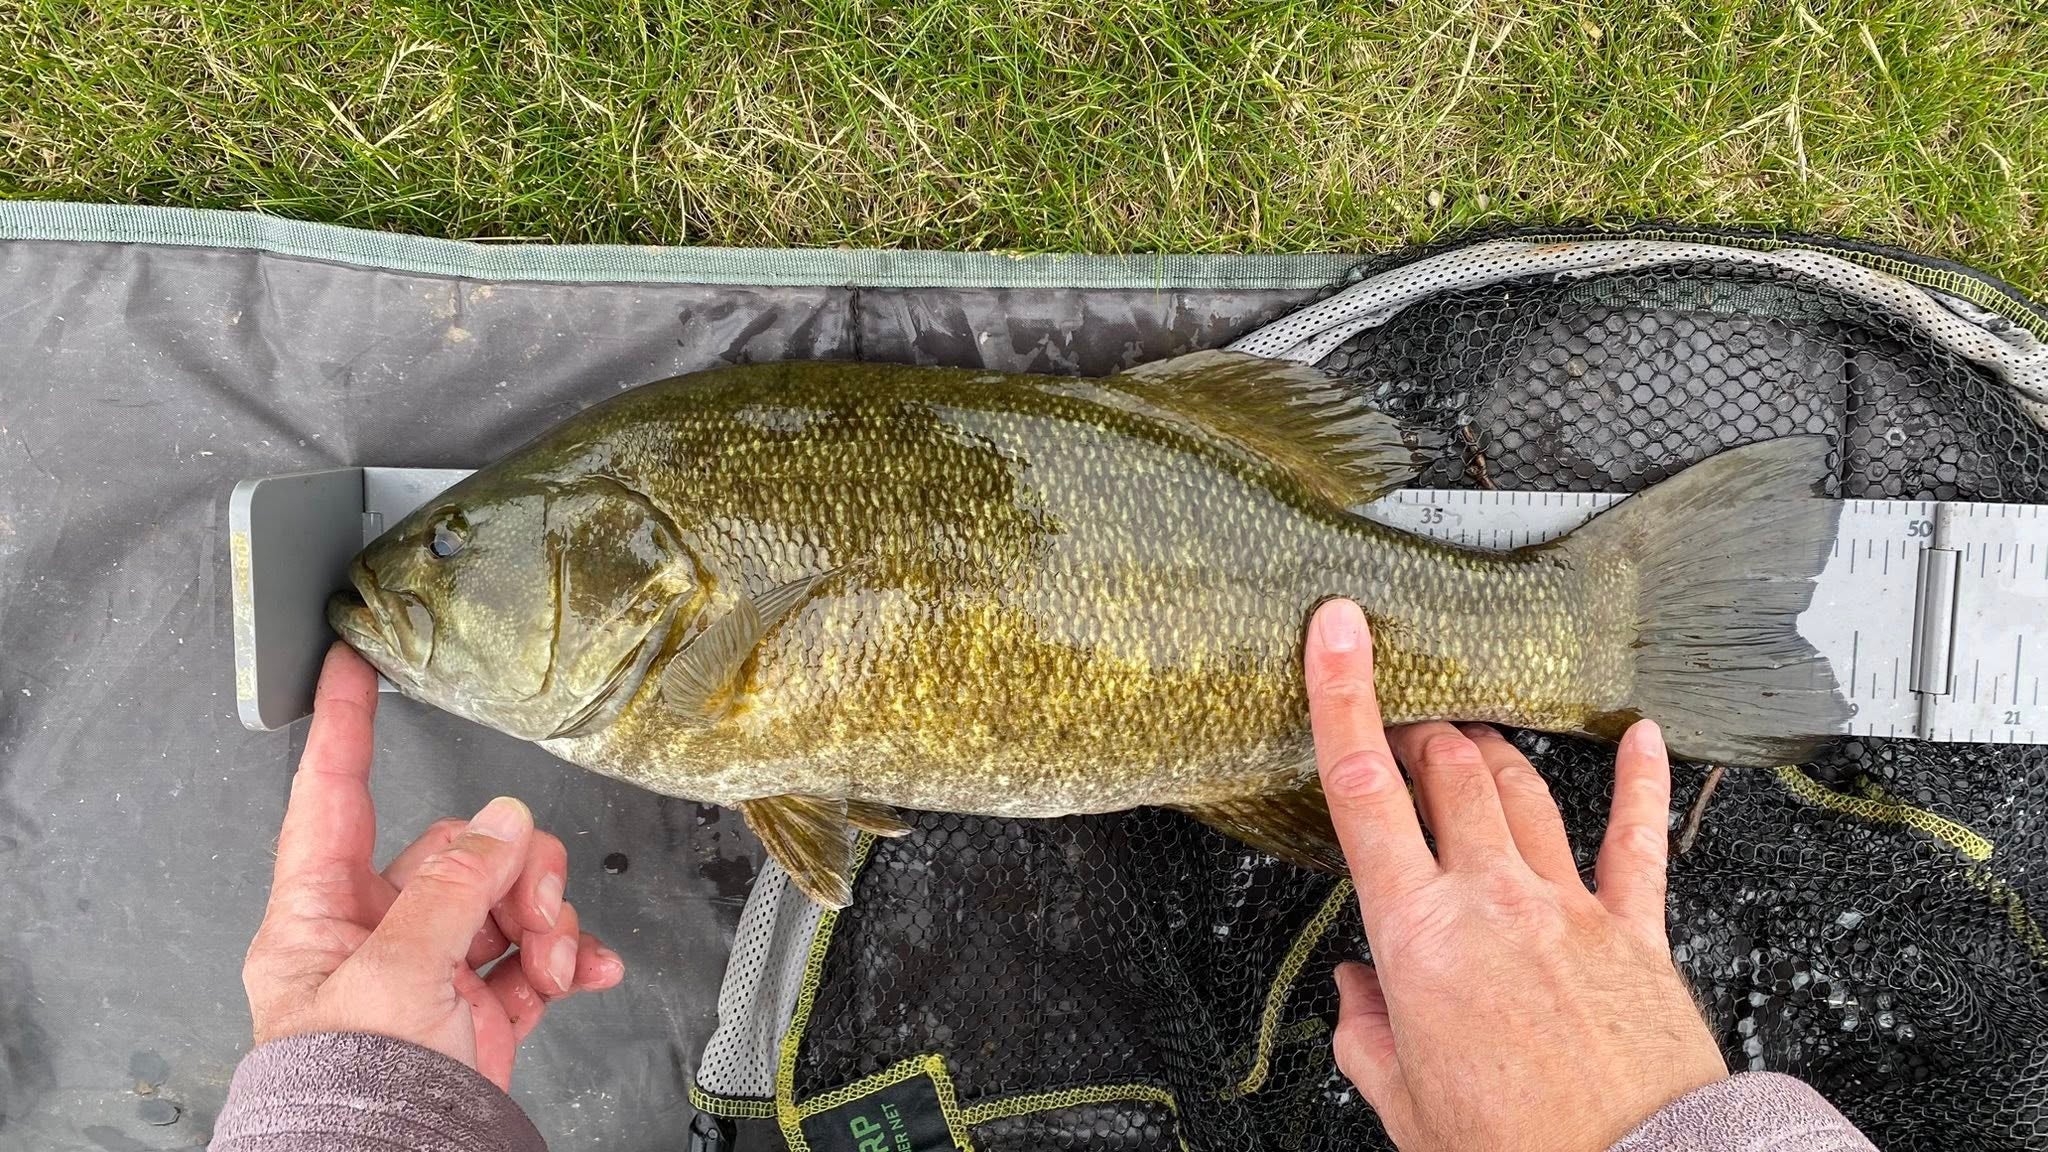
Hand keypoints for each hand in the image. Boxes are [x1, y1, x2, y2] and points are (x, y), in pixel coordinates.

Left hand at [242, 644, 624, 1089]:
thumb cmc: (354, 1092)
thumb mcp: (395, 973)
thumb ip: (453, 888)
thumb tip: (502, 823)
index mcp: (318, 919)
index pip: (328, 799)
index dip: (339, 729)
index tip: (348, 667)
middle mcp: (373, 938)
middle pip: (455, 852)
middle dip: (511, 870)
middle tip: (533, 900)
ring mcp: (429, 974)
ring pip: (504, 900)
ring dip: (544, 921)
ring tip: (553, 957)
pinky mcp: (479, 1010)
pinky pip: (533, 958)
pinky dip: (566, 960)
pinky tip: (585, 972)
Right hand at [1304, 600, 1725, 1151]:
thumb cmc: (1518, 1151)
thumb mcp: (1405, 1104)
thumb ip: (1368, 1034)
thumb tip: (1358, 994)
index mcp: (1420, 938)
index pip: (1364, 791)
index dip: (1343, 698)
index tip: (1335, 633)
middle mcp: (1493, 901)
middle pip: (1449, 772)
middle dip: (1418, 731)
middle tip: (1400, 723)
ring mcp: (1570, 908)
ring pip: (1523, 791)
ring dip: (1488, 751)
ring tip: (1466, 738)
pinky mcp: (1636, 931)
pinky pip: (1638, 839)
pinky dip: (1639, 780)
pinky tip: (1640, 738)